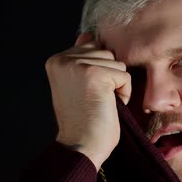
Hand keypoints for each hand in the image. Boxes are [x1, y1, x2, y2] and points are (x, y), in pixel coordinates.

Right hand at [44, 32, 131, 168]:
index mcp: (56, 59)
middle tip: (93, 101)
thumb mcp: (76, 83)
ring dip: (116, 86)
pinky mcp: (96, 74)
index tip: (85, 94)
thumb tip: (88, 34)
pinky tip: (107, 106)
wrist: (80, 147)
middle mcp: (63, 59)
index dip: (98, 72)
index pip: (92, 47)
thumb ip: (81, 58)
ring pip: (117, 63)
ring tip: (99, 103)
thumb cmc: (82, 120)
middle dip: (108, 78)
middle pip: (106, 53)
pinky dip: (123, 94)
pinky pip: (125, 76)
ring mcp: (78, 65)